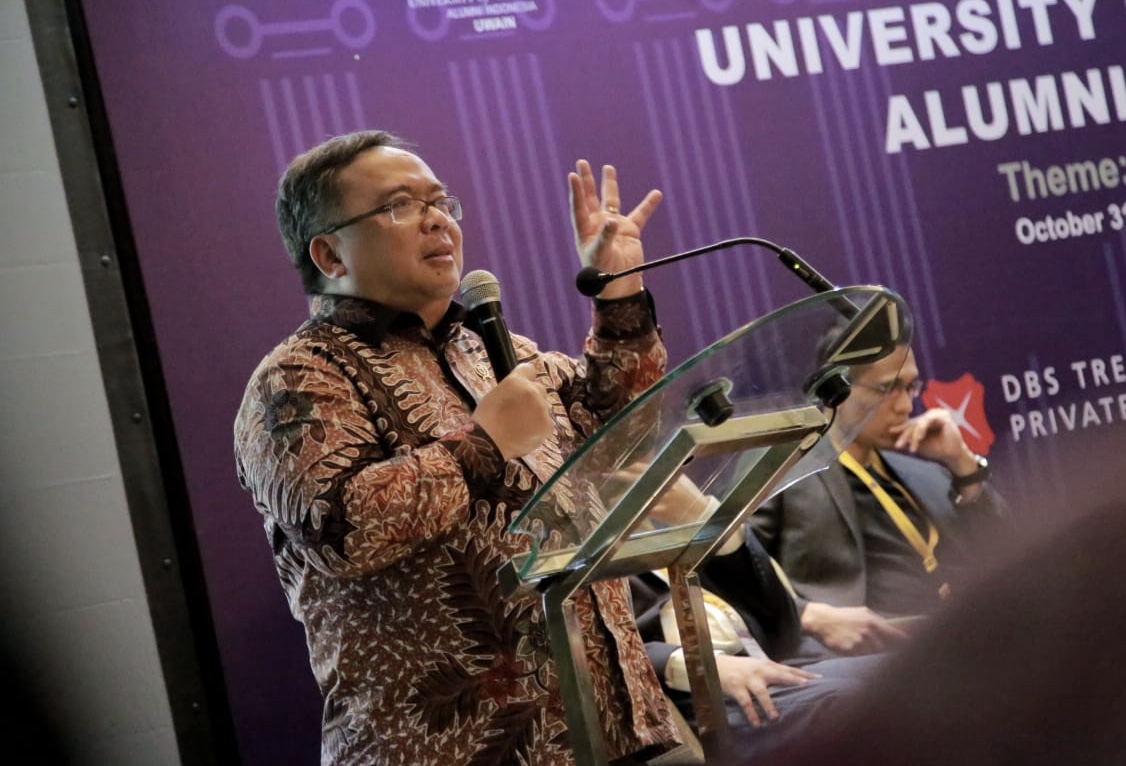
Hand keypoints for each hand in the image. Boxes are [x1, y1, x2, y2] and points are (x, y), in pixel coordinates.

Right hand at [472, 363, 551, 459]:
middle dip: (532, 397)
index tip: (523, 385)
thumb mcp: (495, 394)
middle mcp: (533, 391)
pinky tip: (524, 433)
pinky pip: (546, 422)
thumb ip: (512, 388)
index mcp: (517, 381)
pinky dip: (538, 427)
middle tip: (519, 410)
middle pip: (539, 389)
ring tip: (519, 425)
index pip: (529, 369)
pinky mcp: (547, 425)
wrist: (488, 443)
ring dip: (535, 413)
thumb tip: (521, 388)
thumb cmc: (486, 420)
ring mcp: (542, 408)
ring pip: (543, 406)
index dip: (525, 378)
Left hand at [568, 160, 661, 298]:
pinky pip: (640, 215)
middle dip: (587, 180)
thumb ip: (605, 237)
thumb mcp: (600, 256)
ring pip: (612, 200)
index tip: (573, 175)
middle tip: (581, 163)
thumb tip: (612, 220)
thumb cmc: (602, 275)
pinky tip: (656, 194)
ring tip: (608, 167)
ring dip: (610, 184)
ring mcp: (614, 226)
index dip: (576, 191)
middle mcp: (597, 225)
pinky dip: (648, 205)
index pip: (579, 206)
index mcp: (585, 230)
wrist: (618, 286)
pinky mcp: (630, 231)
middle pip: (591, 197)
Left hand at [607, 466, 711, 525]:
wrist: (702, 515)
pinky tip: (622, 511)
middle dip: (621, 475)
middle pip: (638, 475)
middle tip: (608, 475)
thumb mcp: (680, 480)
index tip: (620, 469)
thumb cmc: (691, 498)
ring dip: (623, 493)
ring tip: (611, 498)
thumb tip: (648, 467)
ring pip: (638, 491)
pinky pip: (643, 508)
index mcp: (670, 472)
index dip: (630, 467)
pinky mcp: (662, 511)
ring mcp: (663, 496)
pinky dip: (632, 509)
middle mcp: (666, 482)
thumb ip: (665, 472)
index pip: (645, 466)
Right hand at [714, 654, 819, 727]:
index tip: (820, 679)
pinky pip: (746, 703)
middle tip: (806, 686)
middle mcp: (760, 671)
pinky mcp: (737, 687)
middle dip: (793, 680)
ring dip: (768, 705)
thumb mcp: (758, 666)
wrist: (717, 664)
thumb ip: (774, 672)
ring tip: (775, 717)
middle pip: (779, 675)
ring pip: (761, 692)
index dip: (804, 674)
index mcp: (767, 665)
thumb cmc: (742, 668)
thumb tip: (796, 681)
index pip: (789, 669)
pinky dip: (751, 714)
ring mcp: (748, 679)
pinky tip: (757, 723)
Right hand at [800, 602, 908, 654]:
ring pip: (873, 654)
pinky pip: (860, 658)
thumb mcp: (862, 612)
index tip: (912, 647)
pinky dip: (860, 656)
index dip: (904, 643)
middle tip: (885, 653)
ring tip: (864, 650)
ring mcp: (859, 642)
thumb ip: (878, 621)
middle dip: (886, 651)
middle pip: (885, 648)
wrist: (822, 620)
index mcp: (873, 622)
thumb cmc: (843, 616)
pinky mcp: (849, 650)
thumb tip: (894, 630)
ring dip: (872, 655)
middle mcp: (868, 632)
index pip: (895, 635)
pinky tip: (855, 651)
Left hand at [890, 407, 978, 474]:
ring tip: (911, 446)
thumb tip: (892, 434)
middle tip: (898, 445)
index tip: (890, 431)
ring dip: (914, 435)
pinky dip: (922, 429)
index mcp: (924, 420)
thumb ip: (908, 438)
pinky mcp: (944, 416)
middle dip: (905, 435)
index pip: (910, 424)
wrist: (952, 456)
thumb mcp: (919, 444)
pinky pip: (929, 421)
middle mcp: (930, 415)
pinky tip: (920, 437)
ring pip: (919, 423)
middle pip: (913, 424)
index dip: (900, 428)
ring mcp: (937, 414)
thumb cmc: (936, 449)